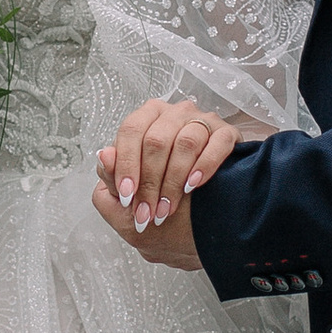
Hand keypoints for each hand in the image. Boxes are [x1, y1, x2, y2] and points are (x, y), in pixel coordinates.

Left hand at [92, 100, 249, 267]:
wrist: (198, 218)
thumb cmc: (160, 200)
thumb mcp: (130, 195)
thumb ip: (113, 175)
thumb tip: (104, 156)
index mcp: (146, 119)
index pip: (131, 131)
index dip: (126, 164)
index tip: (126, 195)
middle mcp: (174, 114)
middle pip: (156, 140)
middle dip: (150, 182)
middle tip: (147, 213)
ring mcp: (203, 121)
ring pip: (186, 142)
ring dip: (174, 181)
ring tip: (167, 209)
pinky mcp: (227, 134)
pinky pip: (218, 143)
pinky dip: (204, 166)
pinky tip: (193, 186)